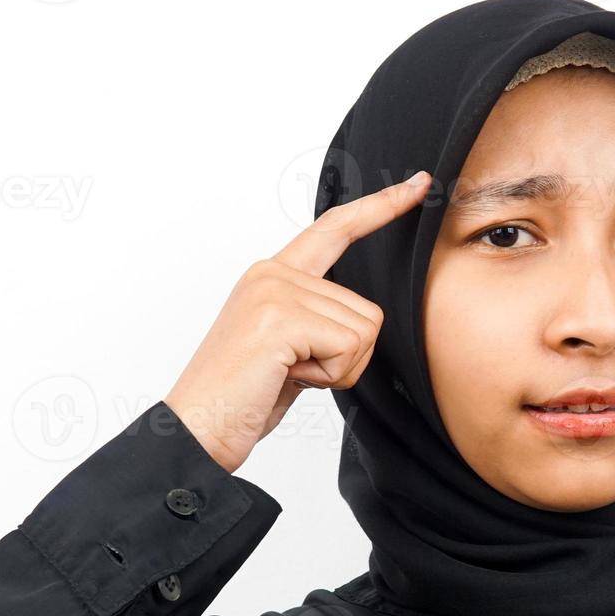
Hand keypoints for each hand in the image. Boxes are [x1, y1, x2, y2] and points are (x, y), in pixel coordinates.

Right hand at [163, 169, 430, 473]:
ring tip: (287, 375)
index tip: (417, 185)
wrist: (197, 430)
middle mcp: (272, 273)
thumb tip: (362, 324)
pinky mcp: (281, 317)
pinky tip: (288, 378)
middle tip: (293, 373)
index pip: (336, 230)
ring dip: (337, 369)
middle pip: (366, 311)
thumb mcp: (288, 349)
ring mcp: (275, 291)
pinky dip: (330, 376)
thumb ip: (317, 321)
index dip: (380, 208)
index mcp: (273, 276)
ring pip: (363, 331)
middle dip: (345, 358)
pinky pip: (350, 347)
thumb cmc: (240, 399)